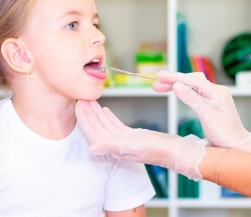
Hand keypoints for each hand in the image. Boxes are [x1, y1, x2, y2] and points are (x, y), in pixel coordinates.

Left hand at [76, 100, 208, 180]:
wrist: (172, 150)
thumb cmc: (153, 150)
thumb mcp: (130, 146)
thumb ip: (109, 146)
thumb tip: (90, 148)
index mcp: (112, 147)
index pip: (93, 132)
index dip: (84, 119)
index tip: (78, 105)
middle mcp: (115, 144)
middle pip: (97, 127)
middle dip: (88, 114)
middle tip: (81, 98)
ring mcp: (123, 140)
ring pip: (105, 125)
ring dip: (97, 113)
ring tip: (90, 101)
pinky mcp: (131, 136)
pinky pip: (115, 125)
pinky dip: (109, 117)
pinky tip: (105, 110)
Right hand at [153, 71, 250, 154]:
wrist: (237, 146)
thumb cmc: (225, 133)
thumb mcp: (206, 115)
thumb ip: (191, 99)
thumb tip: (176, 85)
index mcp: (216, 91)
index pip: (191, 80)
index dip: (173, 77)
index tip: (159, 76)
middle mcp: (215, 91)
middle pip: (190, 81)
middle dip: (172, 81)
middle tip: (156, 83)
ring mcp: (213, 97)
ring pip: (191, 86)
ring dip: (176, 85)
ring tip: (160, 87)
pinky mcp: (210, 104)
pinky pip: (194, 93)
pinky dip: (182, 91)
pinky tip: (174, 92)